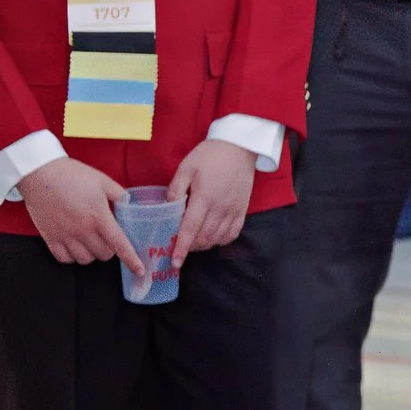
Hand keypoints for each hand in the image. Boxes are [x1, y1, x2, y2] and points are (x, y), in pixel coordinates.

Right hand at [16, 157, 137, 270]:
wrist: (40, 173)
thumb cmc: (73, 175)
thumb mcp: (103, 181)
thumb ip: (120, 195)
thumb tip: (129, 204)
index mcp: (98, 217)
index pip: (119, 244)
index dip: (131, 260)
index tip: (140, 271)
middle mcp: (82, 230)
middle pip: (104, 255)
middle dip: (111, 249)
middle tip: (108, 237)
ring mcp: (64, 236)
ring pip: (85, 260)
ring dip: (92, 254)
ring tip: (92, 241)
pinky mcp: (49, 238)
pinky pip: (64, 259)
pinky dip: (72, 257)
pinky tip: (75, 245)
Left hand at [167, 138, 256, 262]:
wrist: (240, 147)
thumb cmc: (210, 155)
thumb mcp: (186, 167)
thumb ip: (175, 190)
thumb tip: (167, 209)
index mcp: (204, 198)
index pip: (190, 229)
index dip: (181, 248)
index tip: (174, 262)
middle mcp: (221, 208)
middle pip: (204, 238)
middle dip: (190, 247)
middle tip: (178, 246)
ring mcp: (234, 210)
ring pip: (218, 238)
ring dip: (204, 245)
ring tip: (193, 242)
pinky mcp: (242, 210)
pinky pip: (233, 233)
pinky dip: (221, 240)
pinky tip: (212, 237)